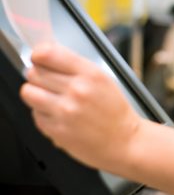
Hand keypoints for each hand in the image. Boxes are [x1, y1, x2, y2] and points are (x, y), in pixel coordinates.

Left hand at [20, 43, 140, 172]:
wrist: (124, 141)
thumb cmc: (115, 111)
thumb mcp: (103, 79)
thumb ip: (76, 66)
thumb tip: (46, 55)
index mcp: (90, 74)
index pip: (47, 53)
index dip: (38, 54)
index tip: (39, 58)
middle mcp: (77, 90)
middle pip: (34, 72)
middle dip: (38, 75)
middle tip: (48, 81)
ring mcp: (65, 111)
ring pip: (28, 92)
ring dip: (35, 93)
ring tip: (48, 97)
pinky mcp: (57, 130)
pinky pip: (34, 114)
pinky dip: (42, 113)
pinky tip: (57, 114)